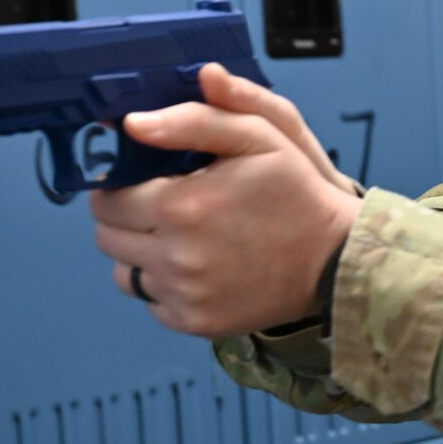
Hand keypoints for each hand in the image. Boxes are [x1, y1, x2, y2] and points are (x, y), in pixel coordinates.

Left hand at [89, 64, 362, 336]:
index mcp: (179, 206)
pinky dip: (165, 286)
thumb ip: (194, 121)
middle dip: (126, 219)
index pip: (106, 199)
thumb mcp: (259, 137)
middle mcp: (173, 255)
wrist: (337, 260)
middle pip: (107, 237)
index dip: (118, 187)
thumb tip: (131, 123)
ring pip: (123, 273)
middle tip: (162, 210)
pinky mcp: (194, 322)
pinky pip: (152, 302)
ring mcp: (183, 294)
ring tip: (178, 241)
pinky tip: (198, 269)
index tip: (143, 183)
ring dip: (139, 254)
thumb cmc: (296, 192)